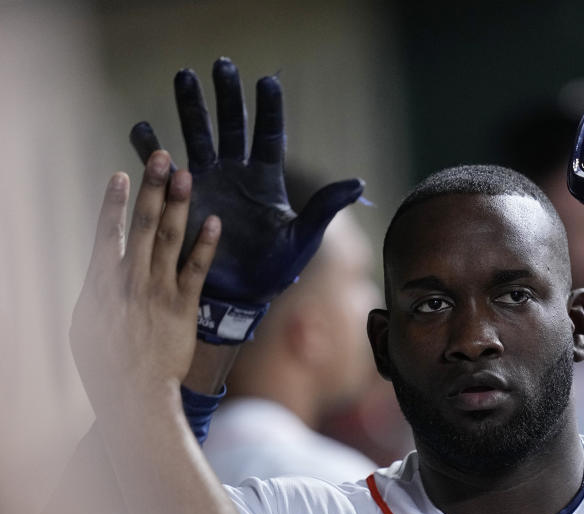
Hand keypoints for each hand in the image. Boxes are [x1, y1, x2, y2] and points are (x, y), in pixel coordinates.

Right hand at [70, 152, 219, 414]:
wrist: (133, 397)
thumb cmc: (104, 365)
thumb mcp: (83, 325)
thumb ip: (94, 293)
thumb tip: (102, 269)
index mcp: (100, 286)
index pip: (107, 235)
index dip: (114, 203)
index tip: (122, 175)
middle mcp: (129, 283)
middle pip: (141, 227)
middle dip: (151, 189)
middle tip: (161, 158)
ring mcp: (158, 293)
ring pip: (169, 240)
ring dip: (177, 205)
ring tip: (185, 175)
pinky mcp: (183, 308)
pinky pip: (197, 271)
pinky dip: (205, 245)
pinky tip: (214, 222)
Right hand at [129, 57, 363, 343]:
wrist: (239, 296)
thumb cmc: (276, 269)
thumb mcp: (303, 237)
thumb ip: (324, 207)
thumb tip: (359, 184)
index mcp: (266, 179)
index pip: (268, 135)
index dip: (268, 109)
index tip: (267, 81)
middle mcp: (236, 173)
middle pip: (230, 125)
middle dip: (225, 96)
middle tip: (221, 66)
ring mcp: (207, 182)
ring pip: (197, 135)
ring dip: (190, 108)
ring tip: (184, 76)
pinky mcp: (180, 198)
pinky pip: (163, 168)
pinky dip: (152, 150)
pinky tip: (143, 130)